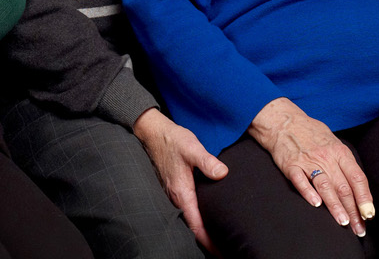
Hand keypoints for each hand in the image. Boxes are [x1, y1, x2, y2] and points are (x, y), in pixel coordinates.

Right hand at [133, 108, 226, 250]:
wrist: (154, 132)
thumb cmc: (173, 139)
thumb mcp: (192, 147)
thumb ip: (207, 161)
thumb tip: (222, 173)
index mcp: (181, 192)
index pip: (196, 224)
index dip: (208, 240)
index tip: (220, 252)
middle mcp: (176, 198)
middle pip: (192, 227)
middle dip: (207, 241)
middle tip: (224, 250)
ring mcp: (173, 195)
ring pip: (188, 220)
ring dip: (201, 231)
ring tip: (219, 240)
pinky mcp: (174, 190)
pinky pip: (185, 211)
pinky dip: (196, 220)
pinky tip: (206, 219)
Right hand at [250, 98, 373, 236]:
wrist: (284, 121)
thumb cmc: (312, 133)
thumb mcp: (334, 142)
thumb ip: (345, 163)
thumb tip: (359, 189)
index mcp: (340, 152)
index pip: (357, 177)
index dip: (364, 197)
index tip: (369, 215)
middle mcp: (326, 157)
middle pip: (343, 187)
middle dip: (353, 211)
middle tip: (358, 229)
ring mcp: (308, 161)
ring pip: (325, 186)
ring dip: (335, 206)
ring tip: (343, 222)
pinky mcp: (291, 166)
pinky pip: (301, 180)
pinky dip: (308, 193)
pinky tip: (316, 205)